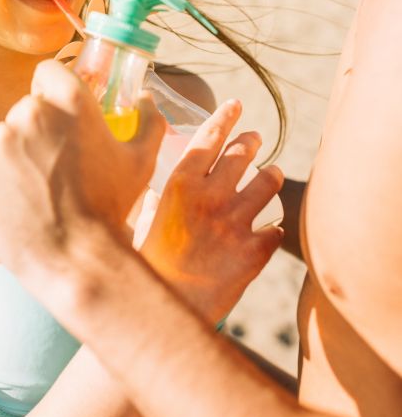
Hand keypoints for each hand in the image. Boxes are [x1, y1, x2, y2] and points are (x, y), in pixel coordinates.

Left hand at [0, 60, 163, 281]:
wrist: (74, 259)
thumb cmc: (109, 208)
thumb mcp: (141, 162)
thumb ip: (147, 120)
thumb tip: (144, 97)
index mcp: (71, 101)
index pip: (48, 71)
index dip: (53, 91)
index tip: (59, 118)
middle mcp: (31, 112)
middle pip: (27, 110)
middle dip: (38, 133)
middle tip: (53, 168)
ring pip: (4, 139)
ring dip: (14, 158)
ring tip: (35, 192)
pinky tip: (14, 202)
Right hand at [139, 100, 283, 323]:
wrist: (162, 311)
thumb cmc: (144, 265)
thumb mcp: (140, 222)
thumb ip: (154, 202)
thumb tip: (156, 193)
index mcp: (180, 184)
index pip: (210, 137)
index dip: (225, 118)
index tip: (236, 105)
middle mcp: (211, 196)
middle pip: (243, 153)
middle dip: (251, 141)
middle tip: (254, 138)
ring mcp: (236, 223)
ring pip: (268, 183)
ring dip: (270, 176)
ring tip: (271, 175)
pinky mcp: (254, 252)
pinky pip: (275, 229)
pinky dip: (272, 228)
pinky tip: (269, 230)